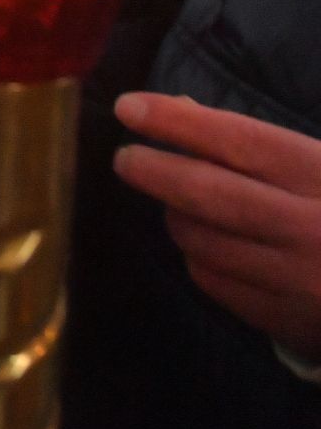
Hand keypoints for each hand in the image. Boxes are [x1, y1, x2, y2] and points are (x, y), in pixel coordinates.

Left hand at [115, 91, 320, 362]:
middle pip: (207, 194)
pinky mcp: (288, 321)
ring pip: (202, 241)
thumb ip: (260, 142)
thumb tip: (181, 110)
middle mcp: (311, 228)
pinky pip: (216, 283)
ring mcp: (299, 280)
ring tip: (177, 201)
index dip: (177, 122)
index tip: (130, 107)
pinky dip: (199, 258)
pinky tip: (208, 244)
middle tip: (125, 158)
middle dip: (154, 170)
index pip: (238, 141)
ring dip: (177, 216)